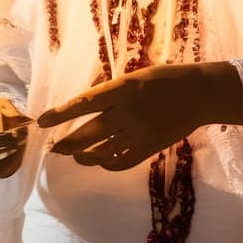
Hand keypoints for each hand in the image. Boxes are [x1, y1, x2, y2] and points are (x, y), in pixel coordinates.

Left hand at [38, 61, 242, 170]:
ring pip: (104, 150)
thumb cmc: (165, 79)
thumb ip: (111, 91)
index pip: (83, 103)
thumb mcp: (134, 77)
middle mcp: (127, 111)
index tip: (42, 122)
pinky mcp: (151, 147)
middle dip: (68, 142)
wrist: (200, 93)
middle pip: (90, 133)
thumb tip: (86, 104)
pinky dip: (108, 164)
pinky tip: (100, 162)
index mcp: (122, 89)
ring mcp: (140, 132)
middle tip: (55, 148)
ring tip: (74, 156)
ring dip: (85, 155)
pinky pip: (123, 162)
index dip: (61, 114)